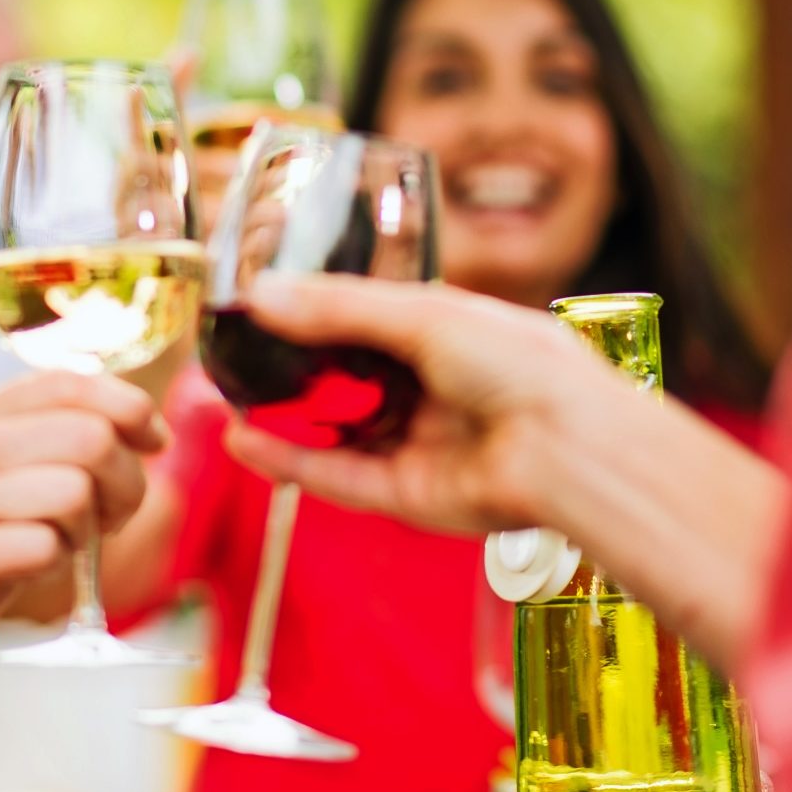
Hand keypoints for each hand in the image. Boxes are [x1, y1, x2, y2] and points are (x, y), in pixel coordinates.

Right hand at [0, 371, 164, 703]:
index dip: (129, 407)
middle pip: (90, 437)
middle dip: (125, 484)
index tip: (153, 441)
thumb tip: (146, 422)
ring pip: (76, 491)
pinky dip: (58, 566)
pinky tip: (30, 573)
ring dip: (88, 531)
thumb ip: (56, 439)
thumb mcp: (0, 479)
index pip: (69, 382)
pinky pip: (49, 546)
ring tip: (58, 548)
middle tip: (108, 520)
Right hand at [217, 273, 609, 535]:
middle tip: (235, 358)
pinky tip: (245, 440)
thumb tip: (260, 296)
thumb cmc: (519, 366)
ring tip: (225, 399)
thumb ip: (338, 308)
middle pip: (346, 381)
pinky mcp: (408, 495)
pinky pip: (338, 477)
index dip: (314, 316)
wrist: (566, 447)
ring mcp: (419, 443)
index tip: (260, 309)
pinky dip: (291, 461)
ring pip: (336, 432)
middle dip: (292, 372)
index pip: (365, 322)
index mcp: (447, 334)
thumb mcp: (423, 314)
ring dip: (283, 419)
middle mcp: (432, 389)